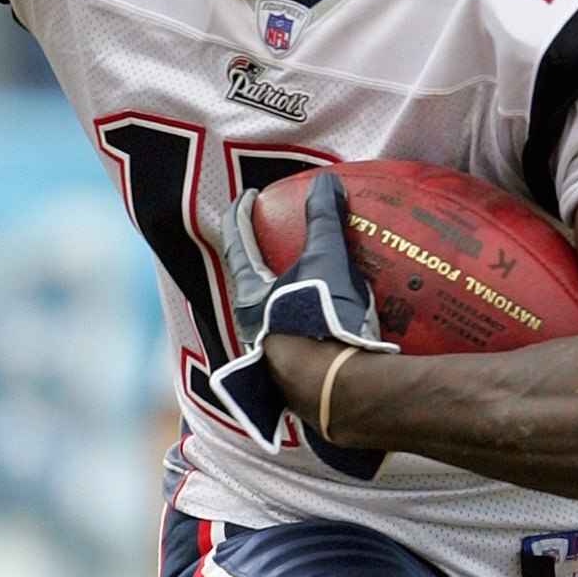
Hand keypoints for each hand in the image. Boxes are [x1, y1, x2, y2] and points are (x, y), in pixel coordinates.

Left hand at [211, 169, 388, 474]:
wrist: (339, 393)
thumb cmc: (321, 321)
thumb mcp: (325, 261)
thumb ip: (323, 220)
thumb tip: (327, 183)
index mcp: (251, 300)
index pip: (237, 247)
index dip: (240, 217)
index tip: (248, 198)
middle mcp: (256, 333)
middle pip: (251, 289)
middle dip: (262, 267)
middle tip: (275, 245)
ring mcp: (277, 362)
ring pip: (275, 322)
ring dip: (287, 303)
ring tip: (309, 287)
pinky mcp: (302, 384)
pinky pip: (306, 347)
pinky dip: (315, 331)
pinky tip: (339, 330)